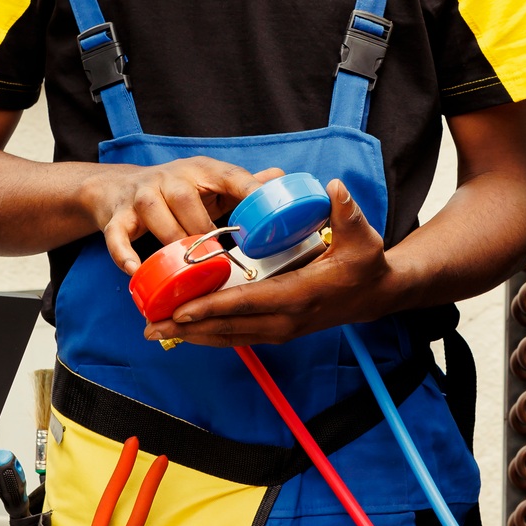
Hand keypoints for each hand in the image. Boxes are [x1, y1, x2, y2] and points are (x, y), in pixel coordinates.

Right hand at [80, 159, 281, 273]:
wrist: (117, 186)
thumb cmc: (176, 190)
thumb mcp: (211, 182)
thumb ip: (244, 184)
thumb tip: (279, 178)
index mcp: (201, 170)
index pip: (230, 176)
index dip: (250, 192)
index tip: (266, 212)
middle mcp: (170, 178)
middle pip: (187, 201)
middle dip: (203, 231)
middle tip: (219, 258)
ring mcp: (141, 196)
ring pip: (156, 217)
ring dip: (172, 243)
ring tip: (185, 266)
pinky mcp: (117, 216)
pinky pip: (118, 236)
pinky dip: (125, 254)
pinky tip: (137, 271)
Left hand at [145, 179, 400, 346]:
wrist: (375, 294)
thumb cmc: (364, 261)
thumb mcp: (361, 235)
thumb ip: (346, 211)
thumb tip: (332, 188)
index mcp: (301, 295)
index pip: (250, 303)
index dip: (214, 307)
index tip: (182, 309)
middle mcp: (287, 319)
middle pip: (230, 327)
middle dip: (189, 327)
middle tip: (150, 324)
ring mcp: (281, 329)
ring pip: (229, 337)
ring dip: (192, 335)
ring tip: (155, 330)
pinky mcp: (277, 331)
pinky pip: (237, 336)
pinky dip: (209, 335)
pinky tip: (184, 331)